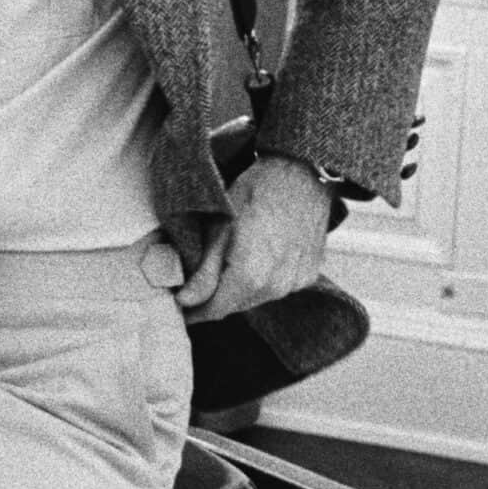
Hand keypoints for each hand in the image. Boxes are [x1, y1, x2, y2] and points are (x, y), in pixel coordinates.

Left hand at [180, 154, 335, 320]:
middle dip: (213, 300)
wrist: (300, 175)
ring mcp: (295, 282)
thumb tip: (186, 301)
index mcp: (251, 276)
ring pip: (255, 298)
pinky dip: (260, 280)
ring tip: (222, 268)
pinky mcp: (308, 274)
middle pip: (235, 306)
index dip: (194, 313)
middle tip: (193, 286)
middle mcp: (277, 286)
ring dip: (237, 290)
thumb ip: (204, 271)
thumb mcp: (219, 229)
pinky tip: (252, 259)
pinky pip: (276, 287)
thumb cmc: (255, 192)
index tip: (179, 310)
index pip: (215, 310)